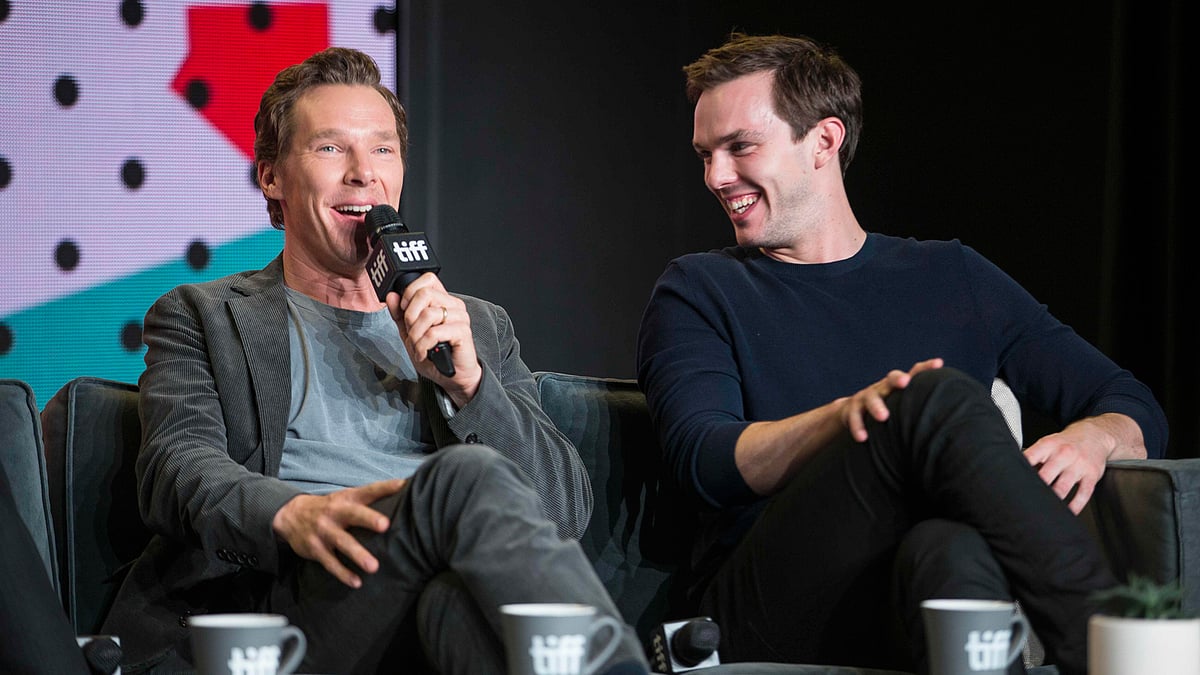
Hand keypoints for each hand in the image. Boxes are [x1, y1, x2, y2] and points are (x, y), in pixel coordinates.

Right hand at [272, 478, 405, 587]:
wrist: (291, 515)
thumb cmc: (331, 507)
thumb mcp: (347, 497)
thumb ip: (372, 496)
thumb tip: (405, 489)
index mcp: (347, 499)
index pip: (369, 490)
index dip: (385, 487)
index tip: (403, 486)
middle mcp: (335, 512)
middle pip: (354, 514)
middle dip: (369, 519)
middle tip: (385, 525)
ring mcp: (324, 530)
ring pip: (342, 542)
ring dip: (358, 554)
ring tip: (374, 567)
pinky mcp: (316, 549)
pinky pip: (330, 563)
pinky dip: (343, 573)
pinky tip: (356, 582)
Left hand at [386, 273, 482, 406]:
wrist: (453, 377)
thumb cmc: (435, 356)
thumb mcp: (411, 333)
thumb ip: (400, 315)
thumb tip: (392, 296)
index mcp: (443, 301)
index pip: (427, 279)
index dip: (410, 292)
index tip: (404, 310)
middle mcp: (453, 305)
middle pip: (424, 294)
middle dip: (410, 316)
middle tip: (412, 333)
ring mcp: (460, 317)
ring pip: (427, 314)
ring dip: (416, 335)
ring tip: (418, 346)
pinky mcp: (462, 332)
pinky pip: (434, 332)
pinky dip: (424, 345)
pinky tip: (425, 353)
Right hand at [839, 358, 943, 441]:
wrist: (853, 411)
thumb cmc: (888, 410)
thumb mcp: (903, 405)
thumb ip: (923, 408)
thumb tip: (957, 422)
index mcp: (898, 386)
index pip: (914, 372)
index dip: (925, 367)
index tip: (938, 363)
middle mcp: (883, 387)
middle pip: (891, 379)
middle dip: (898, 379)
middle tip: (905, 382)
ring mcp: (866, 397)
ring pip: (871, 398)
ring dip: (877, 406)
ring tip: (883, 417)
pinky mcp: (851, 409)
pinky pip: (854, 416)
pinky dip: (858, 426)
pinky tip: (863, 438)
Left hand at [1024, 413, 1144, 513]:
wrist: (1095, 436)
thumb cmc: (1066, 443)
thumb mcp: (1047, 443)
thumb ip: (1033, 457)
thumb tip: (1016, 472)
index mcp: (1048, 445)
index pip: (1030, 458)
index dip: (1020, 471)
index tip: (1014, 485)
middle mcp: (1063, 454)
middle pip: (1045, 476)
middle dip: (1036, 489)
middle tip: (1027, 502)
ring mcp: (1079, 465)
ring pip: (1063, 487)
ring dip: (1053, 500)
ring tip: (1044, 510)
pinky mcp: (1091, 475)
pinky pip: (1083, 494)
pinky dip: (1075, 505)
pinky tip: (1068, 512)